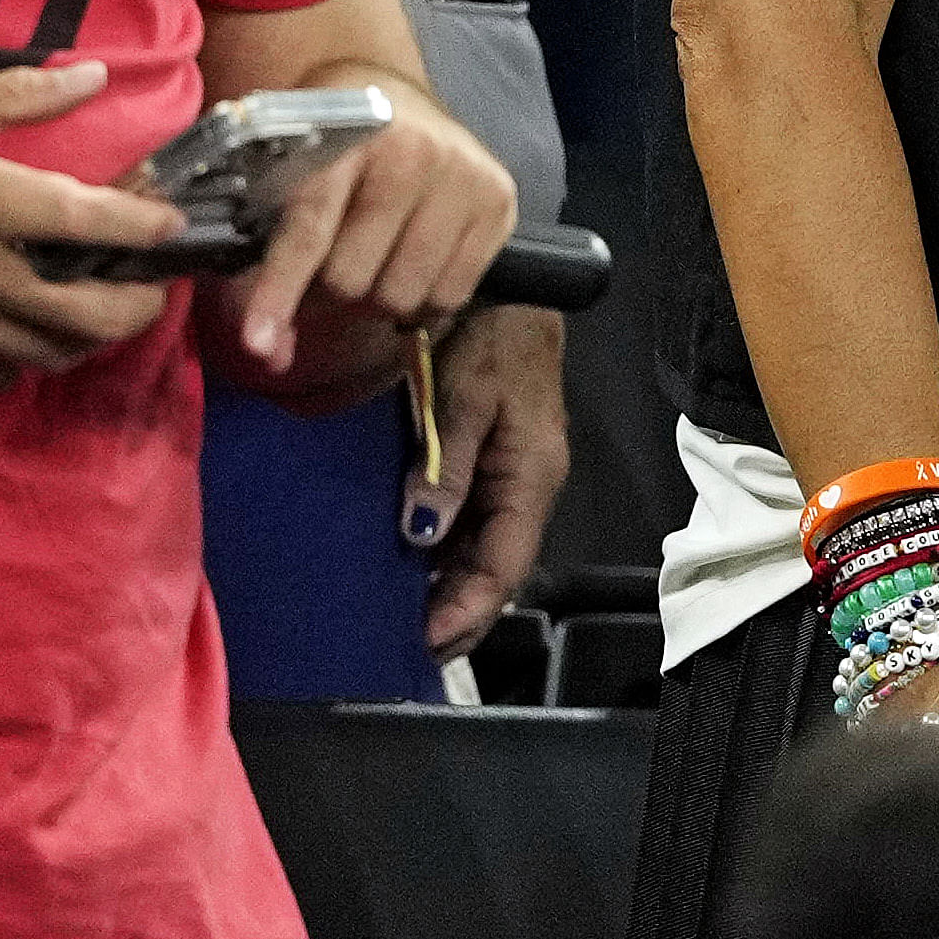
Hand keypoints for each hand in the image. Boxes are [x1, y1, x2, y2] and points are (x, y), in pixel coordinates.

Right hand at [0, 60, 180, 388]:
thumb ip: (12, 96)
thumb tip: (92, 77)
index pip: (84, 219)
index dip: (144, 227)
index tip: (174, 227)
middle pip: (83, 311)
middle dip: (136, 306)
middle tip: (153, 288)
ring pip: (48, 352)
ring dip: (89, 337)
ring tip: (104, 309)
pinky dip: (30, 358)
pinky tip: (35, 330)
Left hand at [215, 77, 516, 382]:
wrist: (394, 92)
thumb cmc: (329, 144)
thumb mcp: (287, 176)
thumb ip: (271, 261)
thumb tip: (268, 354)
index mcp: (346, 137)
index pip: (309, 230)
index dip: (279, 291)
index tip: (256, 343)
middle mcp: (413, 154)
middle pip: (352, 278)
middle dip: (334, 287)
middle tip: (335, 261)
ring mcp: (463, 177)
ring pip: (403, 296)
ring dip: (380, 296)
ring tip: (379, 259)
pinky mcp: (499, 200)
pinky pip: (452, 296)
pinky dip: (426, 295)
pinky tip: (418, 260)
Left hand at [417, 304, 570, 656]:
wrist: (513, 286)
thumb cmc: (492, 332)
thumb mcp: (465, 393)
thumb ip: (445, 464)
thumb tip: (420, 533)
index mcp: (532, 475)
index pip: (505, 564)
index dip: (468, 609)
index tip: (427, 643)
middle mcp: (529, 485)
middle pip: (499, 568)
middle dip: (461, 614)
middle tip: (412, 652)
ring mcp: (514, 476)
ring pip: (486, 551)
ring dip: (452, 589)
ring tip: (405, 622)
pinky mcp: (496, 461)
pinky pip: (475, 524)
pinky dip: (448, 555)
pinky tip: (415, 568)